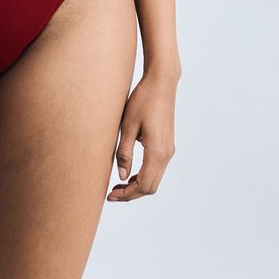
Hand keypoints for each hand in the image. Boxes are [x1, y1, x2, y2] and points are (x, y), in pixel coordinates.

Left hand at [107, 70, 177, 201]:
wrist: (161, 83)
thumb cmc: (142, 100)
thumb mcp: (127, 126)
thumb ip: (124, 153)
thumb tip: (121, 177)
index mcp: (157, 152)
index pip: (143, 185)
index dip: (126, 194)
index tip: (109, 196)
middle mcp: (166, 154)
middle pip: (150, 187)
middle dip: (131, 194)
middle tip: (111, 193)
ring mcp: (169, 149)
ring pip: (155, 179)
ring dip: (137, 185)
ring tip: (117, 185)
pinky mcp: (167, 144)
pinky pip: (156, 168)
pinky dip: (144, 175)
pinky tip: (129, 172)